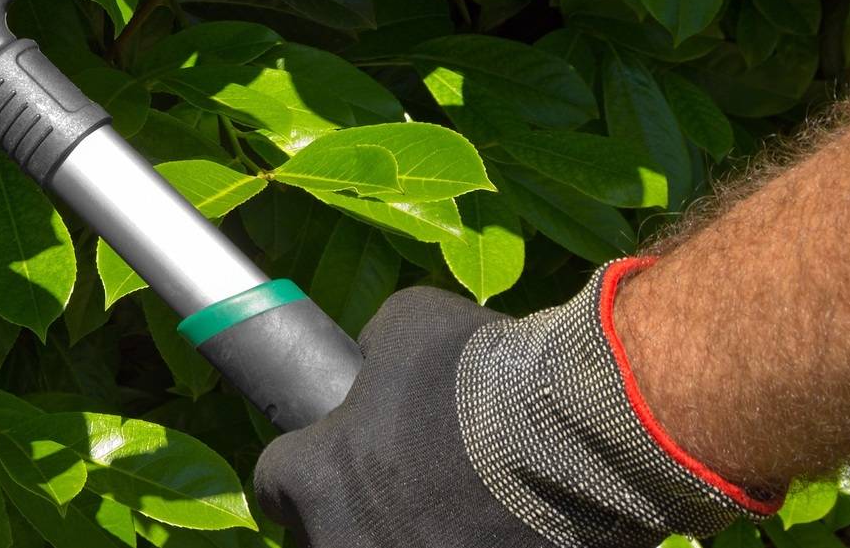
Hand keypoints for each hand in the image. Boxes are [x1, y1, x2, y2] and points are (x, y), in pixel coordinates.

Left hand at [252, 263, 776, 546]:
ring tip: (442, 517)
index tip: (325, 461)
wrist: (575, 429)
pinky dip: (463, 547)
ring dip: (399, 538)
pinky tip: (489, 530)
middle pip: (323, 540)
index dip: (302, 471)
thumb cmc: (478, 370)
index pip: (274, 486)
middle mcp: (344, 543)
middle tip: (391, 493)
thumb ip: (370, 353)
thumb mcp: (405, 324)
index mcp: (315, 479)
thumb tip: (367, 363)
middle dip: (345, 518)